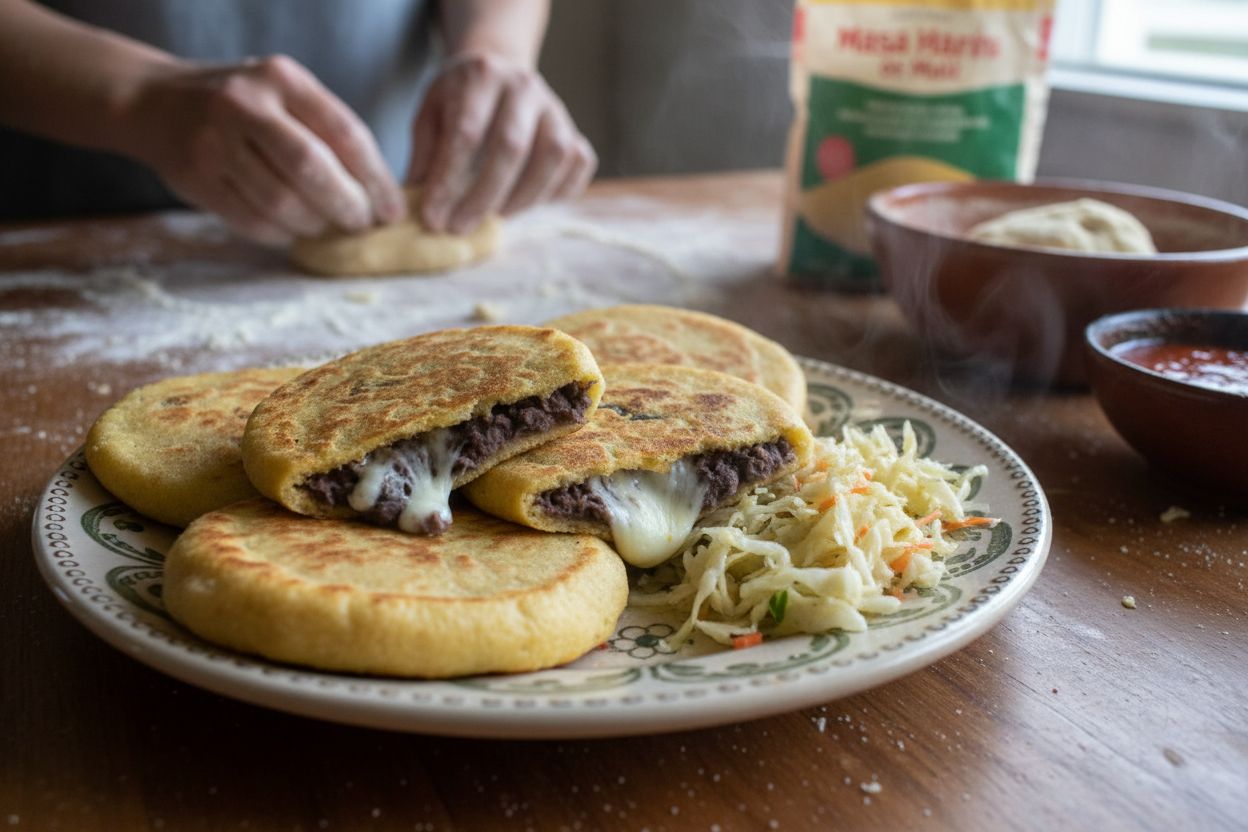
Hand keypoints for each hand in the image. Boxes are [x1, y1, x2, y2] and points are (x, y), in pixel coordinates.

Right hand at [128, 55, 405, 244]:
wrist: (154, 101)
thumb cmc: (242, 104)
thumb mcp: (284, 95)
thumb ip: (326, 130)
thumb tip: (379, 192)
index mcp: (281, 78)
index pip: (344, 133)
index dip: (376, 179)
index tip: (392, 210)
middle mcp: (245, 105)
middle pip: (312, 168)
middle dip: (347, 206)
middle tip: (362, 224)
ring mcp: (215, 142)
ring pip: (282, 202)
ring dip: (315, 224)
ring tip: (327, 225)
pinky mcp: (196, 179)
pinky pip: (253, 221)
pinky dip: (283, 234)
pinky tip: (294, 229)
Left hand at [408, 53, 595, 233]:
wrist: (501, 74)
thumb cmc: (460, 101)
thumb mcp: (430, 115)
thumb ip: (426, 155)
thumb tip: (418, 205)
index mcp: (482, 75)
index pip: (467, 133)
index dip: (449, 180)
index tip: (433, 217)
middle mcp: (524, 86)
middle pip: (511, 146)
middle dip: (482, 196)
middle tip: (459, 228)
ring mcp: (556, 107)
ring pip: (551, 157)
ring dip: (523, 198)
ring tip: (495, 218)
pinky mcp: (574, 130)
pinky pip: (579, 164)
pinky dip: (558, 191)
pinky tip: (529, 204)